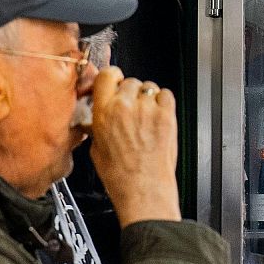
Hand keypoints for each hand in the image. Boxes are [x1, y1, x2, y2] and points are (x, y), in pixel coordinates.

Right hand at [89, 67, 181, 226]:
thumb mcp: (96, 148)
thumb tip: (98, 119)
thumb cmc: (120, 175)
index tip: (113, 81)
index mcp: (104, 112)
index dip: (111, 77)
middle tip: (130, 109)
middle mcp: (125, 106)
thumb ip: (98, 126)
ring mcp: (148, 109)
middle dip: (129, 92)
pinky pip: (165, 95)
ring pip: (148, 87)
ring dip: (146, 98)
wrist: (143, 188)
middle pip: (129, 81)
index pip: (107, 75)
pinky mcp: (167, 115)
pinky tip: (157, 116)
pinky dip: (162, 102)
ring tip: (145, 117)